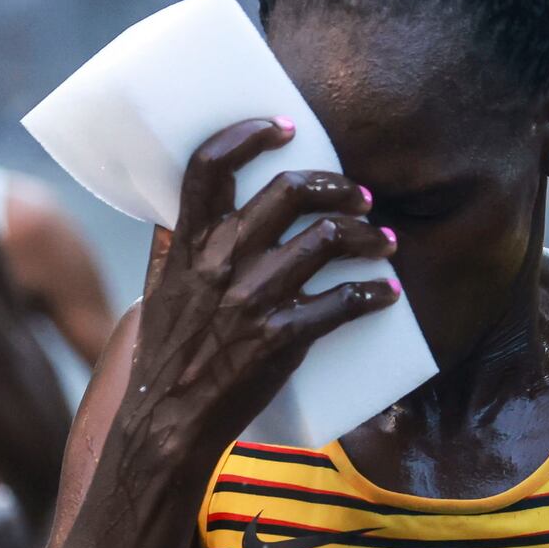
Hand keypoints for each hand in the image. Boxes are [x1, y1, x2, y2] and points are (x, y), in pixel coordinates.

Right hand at [121, 119, 396, 456]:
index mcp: (188, 243)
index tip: (286, 127)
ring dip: (368, 236)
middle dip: (336, 186)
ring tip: (385, 242)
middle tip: (360, 197)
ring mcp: (253, 297)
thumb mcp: (160, 288)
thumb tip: (190, 214)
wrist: (169, 420)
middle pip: (289, 192)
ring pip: (327, 238)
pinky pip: (344, 301)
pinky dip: (375, 293)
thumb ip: (178, 248)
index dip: (249, 134)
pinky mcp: (282, 337)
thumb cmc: (166, 355)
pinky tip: (389, 293)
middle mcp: (221, 261)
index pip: (209, 165)